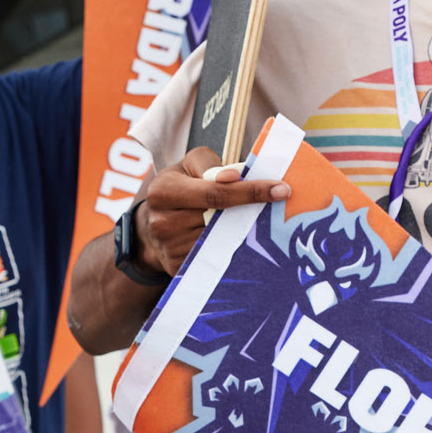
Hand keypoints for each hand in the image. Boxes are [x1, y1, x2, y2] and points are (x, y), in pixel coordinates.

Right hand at [134, 147, 290, 276]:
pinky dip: (229, 247)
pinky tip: (236, 238)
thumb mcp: (188, 165)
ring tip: (247, 219)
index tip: (281, 189)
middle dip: (250, 210)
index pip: (215, 192)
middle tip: (279, 203)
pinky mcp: (177, 267)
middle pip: (220, 218)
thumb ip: (210, 164)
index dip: (250, 191)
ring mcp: (170, 248)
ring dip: (240, 230)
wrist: (150, 228)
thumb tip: (234, 177)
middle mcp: (162, 222)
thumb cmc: (180, 188)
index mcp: (164, 191)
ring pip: (219, 239)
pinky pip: (212, 257)